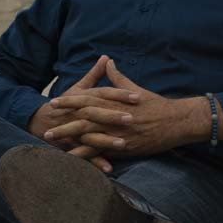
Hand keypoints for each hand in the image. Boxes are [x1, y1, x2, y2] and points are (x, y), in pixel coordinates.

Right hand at [29, 55, 128, 172]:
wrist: (41, 120)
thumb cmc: (65, 104)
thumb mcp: (79, 88)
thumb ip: (95, 74)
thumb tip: (106, 57)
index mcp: (83, 98)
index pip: (103, 94)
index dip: (120, 95)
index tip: (137, 96)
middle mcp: (78, 113)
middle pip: (97, 113)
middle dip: (114, 116)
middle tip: (132, 118)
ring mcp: (73, 130)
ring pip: (91, 135)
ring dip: (106, 140)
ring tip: (123, 144)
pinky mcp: (70, 145)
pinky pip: (84, 154)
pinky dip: (96, 161)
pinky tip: (110, 167)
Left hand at [44, 58, 209, 158]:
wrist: (176, 121)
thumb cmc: (156, 104)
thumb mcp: (135, 88)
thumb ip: (118, 78)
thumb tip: (108, 62)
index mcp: (114, 101)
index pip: (87, 99)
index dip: (69, 101)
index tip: (54, 102)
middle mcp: (114, 116)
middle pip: (83, 119)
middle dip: (64, 123)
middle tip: (47, 127)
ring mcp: (118, 132)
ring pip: (90, 136)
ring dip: (71, 141)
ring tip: (56, 146)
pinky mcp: (125, 147)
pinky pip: (103, 152)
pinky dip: (88, 156)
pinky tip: (76, 160)